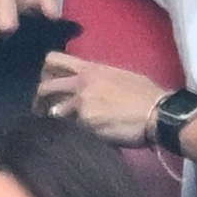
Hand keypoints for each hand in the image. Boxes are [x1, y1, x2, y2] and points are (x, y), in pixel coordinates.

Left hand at [36, 52, 167, 147]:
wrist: (157, 113)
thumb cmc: (144, 94)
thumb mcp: (119, 76)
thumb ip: (98, 79)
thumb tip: (88, 87)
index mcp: (89, 69)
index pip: (54, 59)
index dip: (46, 70)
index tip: (46, 79)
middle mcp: (80, 84)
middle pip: (45, 87)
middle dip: (39, 100)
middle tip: (41, 110)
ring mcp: (81, 104)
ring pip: (55, 112)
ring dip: (56, 121)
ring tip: (62, 128)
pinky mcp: (85, 124)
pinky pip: (72, 129)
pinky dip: (74, 134)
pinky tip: (83, 136)